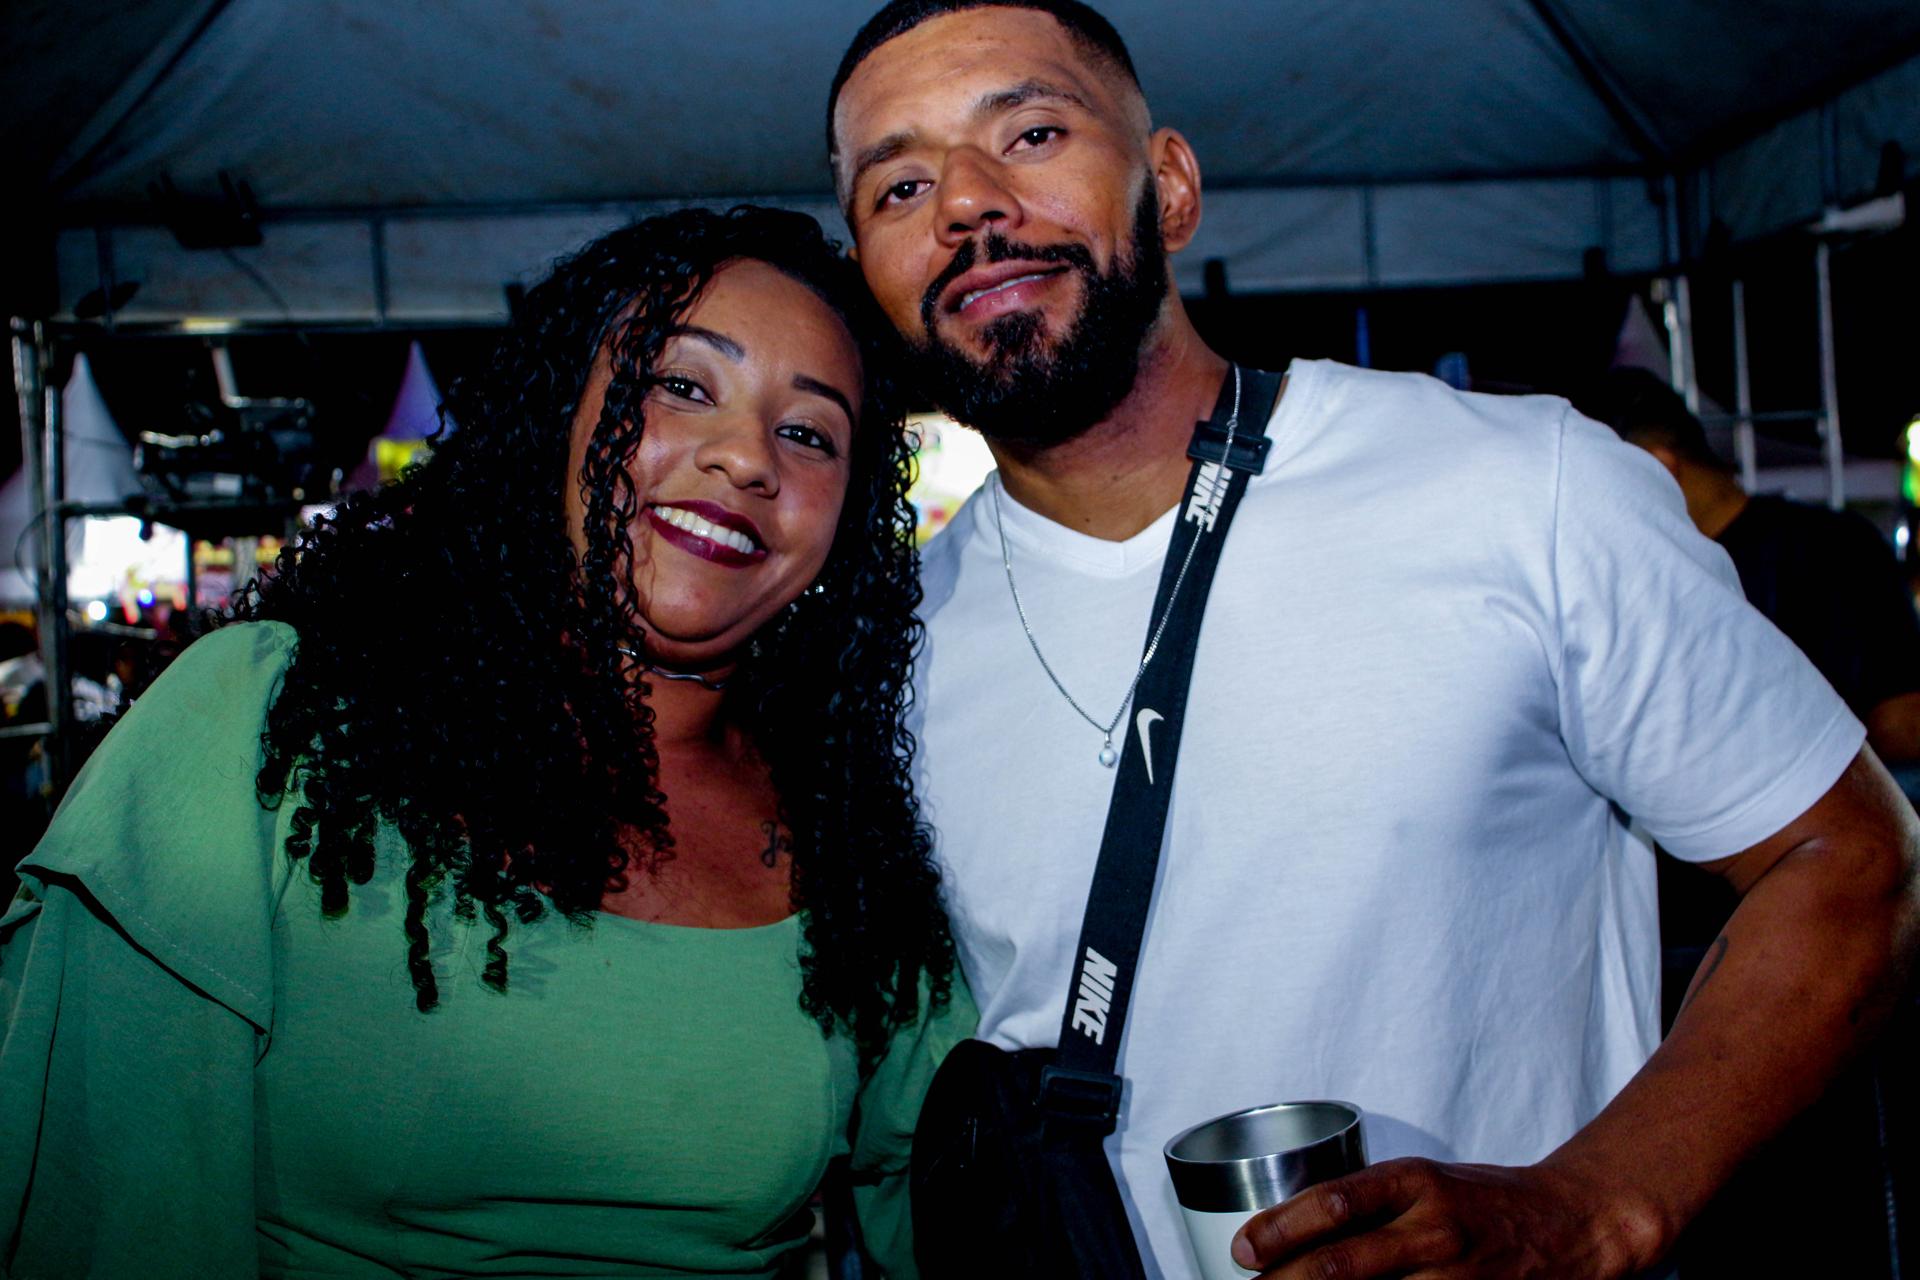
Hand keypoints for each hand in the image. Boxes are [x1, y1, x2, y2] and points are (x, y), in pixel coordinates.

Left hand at [1230, 1157, 1663, 1278]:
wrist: (1573, 1225)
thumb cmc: (1485, 1202)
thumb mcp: (1425, 1181)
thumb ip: (1370, 1203)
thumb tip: (1293, 1233)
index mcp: (1416, 1182)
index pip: (1334, 1202)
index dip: (1280, 1228)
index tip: (1244, 1248)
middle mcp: (1434, 1228)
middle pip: (1342, 1265)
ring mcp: (1456, 1276)